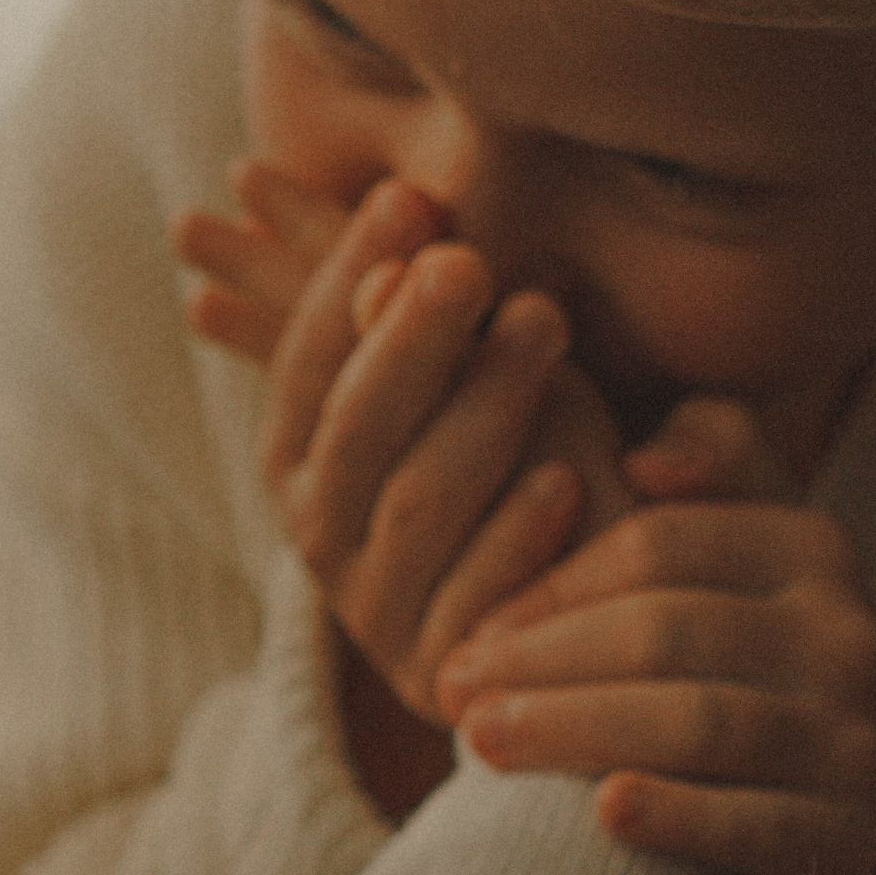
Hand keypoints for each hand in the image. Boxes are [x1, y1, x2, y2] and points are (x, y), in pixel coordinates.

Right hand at [173, 171, 630, 722]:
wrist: (573, 637)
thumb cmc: (533, 465)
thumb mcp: (480, 382)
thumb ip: (430, 313)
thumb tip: (407, 204)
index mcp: (301, 453)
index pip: (309, 357)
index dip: (346, 275)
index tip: (414, 199)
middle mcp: (319, 530)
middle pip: (357, 427)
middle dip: (412, 338)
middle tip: (471, 263)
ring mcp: (379, 607)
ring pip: (419, 503)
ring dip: (483, 408)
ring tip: (543, 322)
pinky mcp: (445, 675)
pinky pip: (474, 605)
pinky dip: (516, 541)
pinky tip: (565, 480)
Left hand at [432, 399, 875, 874]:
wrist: (813, 813)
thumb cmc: (728, 661)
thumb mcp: (727, 551)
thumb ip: (700, 460)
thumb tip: (644, 462)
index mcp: (814, 548)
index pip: (656, 548)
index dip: (549, 588)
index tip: (468, 631)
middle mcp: (849, 637)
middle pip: (665, 631)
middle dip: (542, 661)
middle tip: (451, 690)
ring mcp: (855, 742)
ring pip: (697, 722)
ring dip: (574, 729)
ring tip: (482, 740)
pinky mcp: (844, 838)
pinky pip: (750, 823)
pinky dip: (675, 814)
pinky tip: (604, 811)